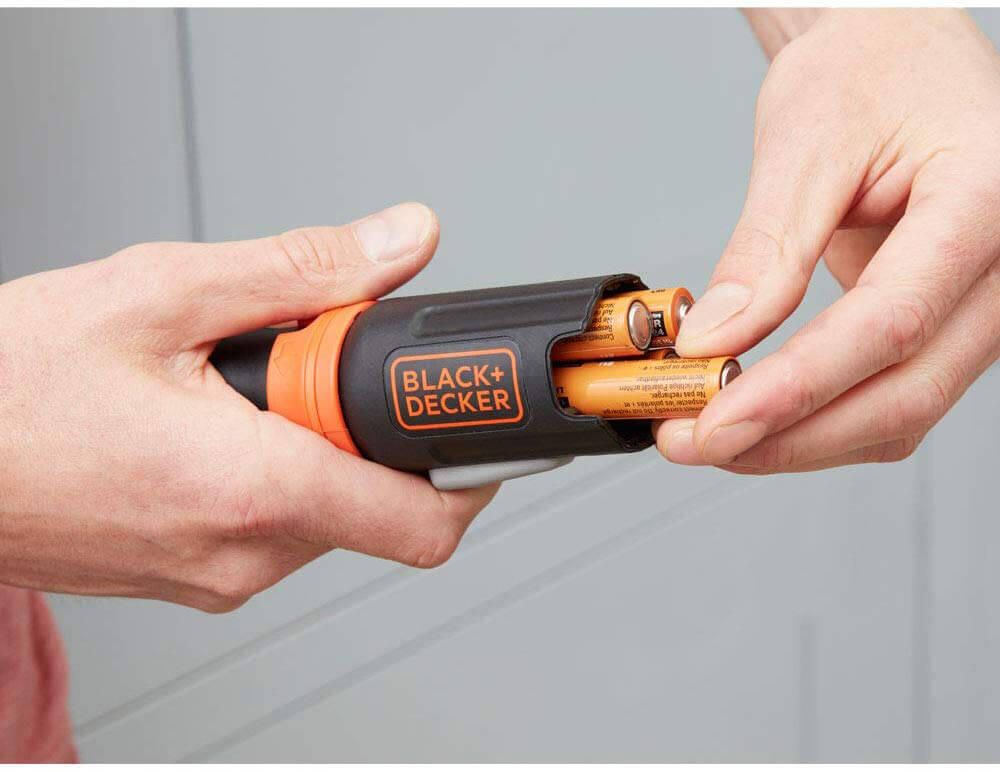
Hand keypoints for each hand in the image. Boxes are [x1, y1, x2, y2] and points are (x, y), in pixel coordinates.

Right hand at [0, 203, 496, 611]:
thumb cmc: (6, 387)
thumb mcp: (162, 292)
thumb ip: (305, 272)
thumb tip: (402, 245)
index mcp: (255, 489)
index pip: (426, 519)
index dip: (472, 469)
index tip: (479, 422)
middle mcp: (244, 553)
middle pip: (380, 502)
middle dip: (371, 428)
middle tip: (315, 365)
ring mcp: (216, 575)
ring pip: (327, 512)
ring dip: (317, 445)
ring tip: (241, 388)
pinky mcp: (191, 575)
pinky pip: (275, 527)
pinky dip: (276, 469)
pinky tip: (217, 422)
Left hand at [657, 9, 999, 473]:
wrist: (900, 55)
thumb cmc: (871, 72)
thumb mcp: (806, 143)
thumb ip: (764, 250)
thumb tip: (712, 340)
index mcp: (984, 200)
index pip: (892, 321)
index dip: (797, 386)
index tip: (715, 419)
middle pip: (905, 392)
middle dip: (788, 436)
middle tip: (693, 441)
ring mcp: (976, 305)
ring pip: (900, 412)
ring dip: (798, 440)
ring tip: (707, 433)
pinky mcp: (941, 324)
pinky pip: (889, 395)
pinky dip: (818, 419)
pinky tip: (755, 415)